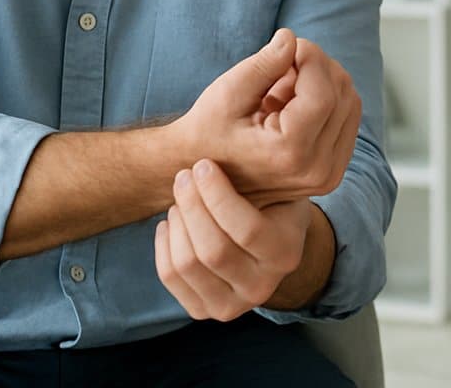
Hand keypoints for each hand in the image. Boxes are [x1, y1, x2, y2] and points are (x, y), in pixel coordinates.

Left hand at [154, 158, 318, 320]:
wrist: (269, 246)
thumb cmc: (272, 204)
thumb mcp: (280, 187)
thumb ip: (262, 173)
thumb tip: (227, 141)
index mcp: (286, 254)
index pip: (247, 229)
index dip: (217, 194)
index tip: (203, 165)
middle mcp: (262, 287)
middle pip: (211, 250)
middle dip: (191, 205)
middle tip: (184, 175)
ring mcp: (232, 305)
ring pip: (187, 264)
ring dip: (178, 222)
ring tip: (182, 198)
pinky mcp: (204, 310)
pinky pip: (170, 276)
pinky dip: (164, 242)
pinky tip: (173, 221)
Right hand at [172, 28, 361, 205]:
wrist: (207, 180)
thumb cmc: (208, 135)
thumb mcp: (226, 95)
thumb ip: (264, 65)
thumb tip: (291, 39)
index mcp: (290, 154)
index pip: (323, 93)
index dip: (312, 58)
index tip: (290, 44)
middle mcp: (317, 169)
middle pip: (342, 95)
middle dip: (317, 67)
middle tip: (282, 64)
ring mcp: (329, 174)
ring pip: (350, 104)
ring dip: (323, 83)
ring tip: (284, 87)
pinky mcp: (333, 170)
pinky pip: (347, 119)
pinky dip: (327, 100)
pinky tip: (295, 103)